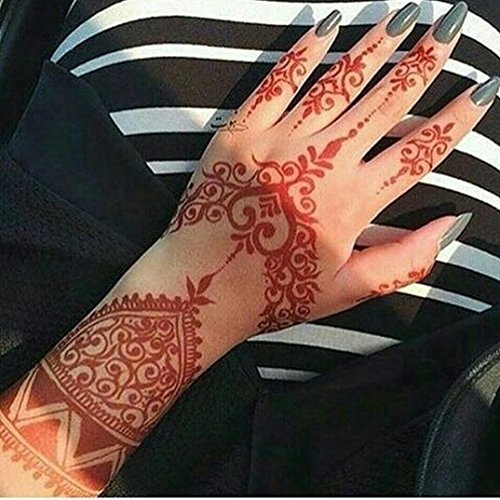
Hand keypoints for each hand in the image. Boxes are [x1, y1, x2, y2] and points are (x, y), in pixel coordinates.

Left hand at [161, 1, 496, 336]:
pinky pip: (277, 82)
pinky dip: (304, 52)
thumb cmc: (274, 293)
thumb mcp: (348, 290)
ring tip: (404, 17)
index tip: (482, 91)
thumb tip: (452, 223)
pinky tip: (329, 25)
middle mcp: (321, 164)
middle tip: (451, 27)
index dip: (456, 121)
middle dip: (424, 62)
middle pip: (384, 103)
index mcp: (352, 204)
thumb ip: (405, 260)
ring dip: (374, 47)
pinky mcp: (240, 133)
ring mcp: (278, 143)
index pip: (418, 152)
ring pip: (337, 83)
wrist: (202, 286)